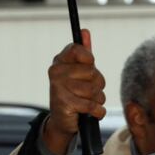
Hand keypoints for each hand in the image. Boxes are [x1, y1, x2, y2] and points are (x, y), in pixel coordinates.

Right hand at [43, 28, 106, 154]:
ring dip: (98, 100)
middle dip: (98, 85)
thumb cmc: (74, 94)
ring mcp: (59, 88)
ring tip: (89, 103)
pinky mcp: (65, 104)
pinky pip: (92, 105)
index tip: (89, 66)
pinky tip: (92, 113)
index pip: (77, 49)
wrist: (62, 122)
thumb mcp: (79, 73)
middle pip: (92, 72)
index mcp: (59, 61)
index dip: (89, 59)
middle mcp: (56, 73)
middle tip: (89, 92)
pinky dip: (98, 112)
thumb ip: (84, 54)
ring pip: (94, 90)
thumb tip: (85, 31)